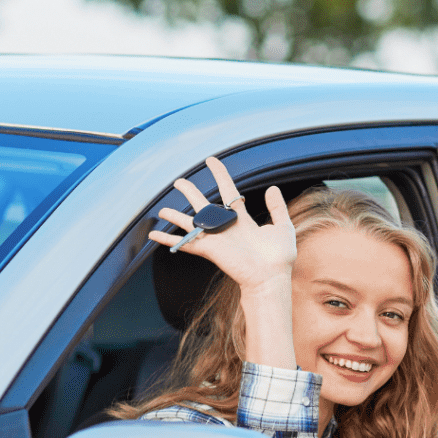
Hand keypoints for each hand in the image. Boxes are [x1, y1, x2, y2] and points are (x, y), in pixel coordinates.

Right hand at [148, 156, 296, 294]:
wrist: (271, 277)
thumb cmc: (279, 258)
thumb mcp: (283, 227)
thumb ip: (277, 208)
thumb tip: (272, 188)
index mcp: (242, 220)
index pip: (228, 191)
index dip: (219, 174)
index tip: (211, 160)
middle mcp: (226, 227)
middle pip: (204, 204)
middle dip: (191, 192)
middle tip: (179, 181)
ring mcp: (216, 238)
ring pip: (191, 222)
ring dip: (175, 215)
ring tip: (161, 209)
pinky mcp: (209, 249)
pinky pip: (185, 242)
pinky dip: (169, 239)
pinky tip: (154, 235)